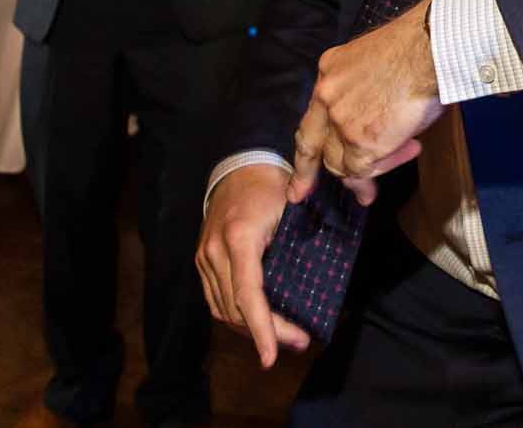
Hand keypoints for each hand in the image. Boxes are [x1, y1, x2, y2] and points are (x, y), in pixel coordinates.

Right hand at [196, 164, 311, 367]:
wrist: (239, 165)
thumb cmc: (271, 185)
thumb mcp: (292, 208)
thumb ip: (301, 243)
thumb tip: (320, 283)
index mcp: (239, 239)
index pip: (248, 295)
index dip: (262, 329)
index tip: (272, 357)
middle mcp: (215, 252)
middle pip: (236, 309)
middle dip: (267, 333)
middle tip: (299, 342)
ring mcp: (204, 257)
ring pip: (223, 309)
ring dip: (250, 330)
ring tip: (283, 340)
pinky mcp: (202, 260)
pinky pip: (216, 299)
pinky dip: (236, 316)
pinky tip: (258, 323)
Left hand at [289, 0, 442, 205]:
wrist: (430, 49)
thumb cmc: (418, 48)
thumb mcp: (375, 61)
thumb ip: (364, 90)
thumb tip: (377, 117)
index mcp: (329, 70)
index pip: (312, 114)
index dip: (306, 140)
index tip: (298, 161)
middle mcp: (327, 95)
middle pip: (313, 144)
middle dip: (308, 173)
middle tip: (301, 193)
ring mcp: (341, 121)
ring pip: (339, 162)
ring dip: (367, 167)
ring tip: (403, 153)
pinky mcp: (360, 142)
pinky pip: (362, 169)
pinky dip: (383, 167)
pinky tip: (407, 151)